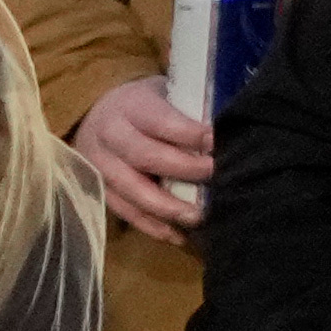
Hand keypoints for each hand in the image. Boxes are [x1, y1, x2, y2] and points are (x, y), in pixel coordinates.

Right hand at [77, 72, 211, 242]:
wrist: (96, 112)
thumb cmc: (147, 104)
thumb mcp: (165, 94)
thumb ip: (190, 110)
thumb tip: (234, 126)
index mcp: (130, 106)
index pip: (160, 121)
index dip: (190, 134)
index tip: (219, 143)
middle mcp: (110, 135)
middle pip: (145, 156)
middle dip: (185, 170)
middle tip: (217, 177)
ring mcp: (100, 165)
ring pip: (131, 189)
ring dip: (168, 207)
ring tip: (200, 217)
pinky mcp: (98, 190)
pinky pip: (123, 211)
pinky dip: (151, 226)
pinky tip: (178, 236)